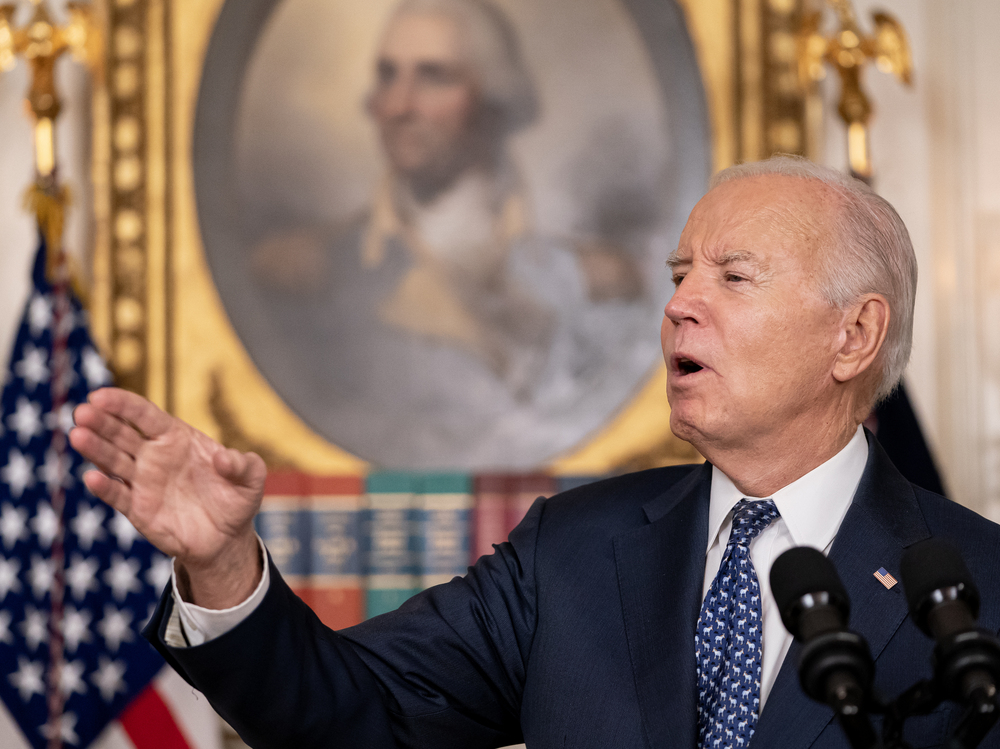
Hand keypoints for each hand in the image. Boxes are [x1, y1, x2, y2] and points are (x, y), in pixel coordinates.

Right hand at [70, 387, 266, 607]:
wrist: (227, 539)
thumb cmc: (236, 500)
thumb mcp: (251, 479)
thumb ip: (244, 464)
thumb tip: (226, 458)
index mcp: (177, 438)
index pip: (145, 415)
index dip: (123, 404)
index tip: (101, 395)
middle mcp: (154, 455)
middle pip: (122, 433)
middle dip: (101, 421)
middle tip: (82, 412)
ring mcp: (144, 481)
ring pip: (113, 460)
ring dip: (95, 448)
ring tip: (78, 435)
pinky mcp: (138, 509)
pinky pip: (118, 495)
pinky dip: (104, 487)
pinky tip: (92, 477)